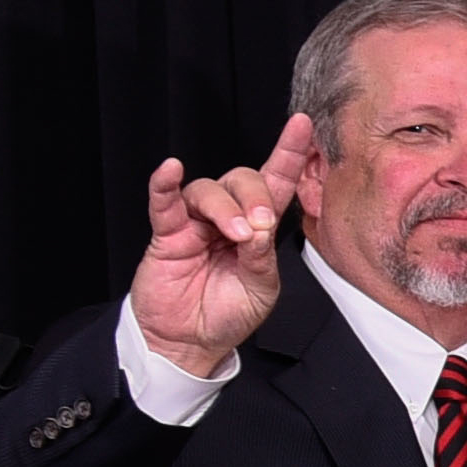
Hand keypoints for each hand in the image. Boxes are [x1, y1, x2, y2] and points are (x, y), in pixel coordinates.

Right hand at [127, 111, 316, 376]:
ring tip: (235, 235)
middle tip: (259, 227)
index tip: (303, 125)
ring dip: (225, 207)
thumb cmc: (227, 314)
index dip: (288, 153)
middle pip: (242, 179)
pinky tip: (170, 170)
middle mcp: (228, 217)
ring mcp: (196, 223)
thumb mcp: (259, 290)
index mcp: (258, 228)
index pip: (276, 182)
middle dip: (255, 196)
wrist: (189, 342)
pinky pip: (164, 201)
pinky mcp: (167, 233)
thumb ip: (262, 258)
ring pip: (208, 190)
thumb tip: (259, 227)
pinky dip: (165, 184)